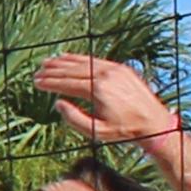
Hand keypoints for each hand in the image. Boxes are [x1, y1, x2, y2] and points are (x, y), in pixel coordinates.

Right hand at [35, 52, 178, 146]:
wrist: (153, 122)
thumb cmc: (125, 131)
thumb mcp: (97, 132)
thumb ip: (74, 119)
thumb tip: (58, 103)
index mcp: (98, 91)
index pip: (67, 84)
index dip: (50, 83)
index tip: (37, 82)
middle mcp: (105, 76)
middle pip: (72, 71)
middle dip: (53, 71)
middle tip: (37, 72)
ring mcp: (113, 69)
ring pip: (82, 62)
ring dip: (63, 62)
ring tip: (47, 62)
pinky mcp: (120, 67)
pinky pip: (95, 60)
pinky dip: (79, 59)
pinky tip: (68, 58)